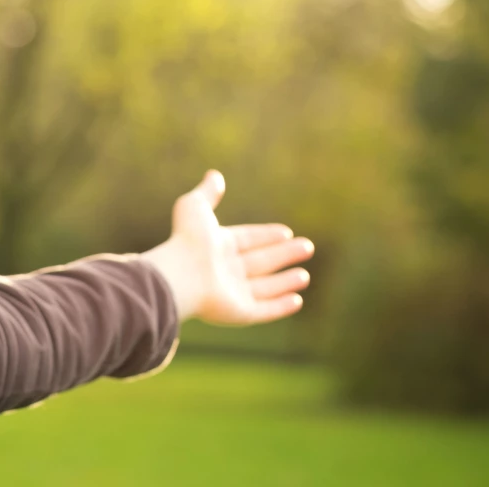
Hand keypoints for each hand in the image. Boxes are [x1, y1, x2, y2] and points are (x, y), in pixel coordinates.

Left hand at [141, 170, 313, 324]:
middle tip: (307, 247)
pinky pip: (264, 310)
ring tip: (305, 276)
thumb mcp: (196, 206)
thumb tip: (214, 174)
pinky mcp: (238, 313)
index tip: (286, 232)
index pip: (248, 239)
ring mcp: (232, 293)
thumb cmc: (187, 240)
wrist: (181, 274)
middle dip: (284, 255)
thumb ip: (207, 192)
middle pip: (261, 262)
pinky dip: (281, 307)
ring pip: (265, 287)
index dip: (267, 235)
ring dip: (285, 282)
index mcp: (217, 246)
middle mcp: (225, 271)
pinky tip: (297, 301)